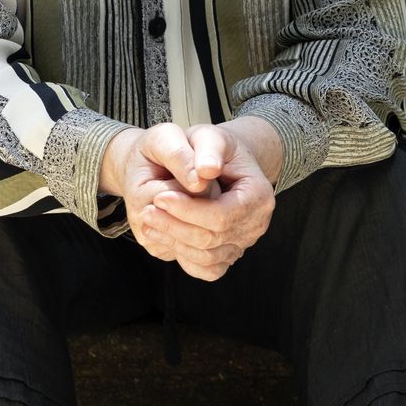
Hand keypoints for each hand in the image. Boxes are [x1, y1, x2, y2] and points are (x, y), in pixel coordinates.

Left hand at [115, 120, 276, 280]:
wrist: (220, 161)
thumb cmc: (214, 148)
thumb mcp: (210, 136)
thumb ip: (208, 148)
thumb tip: (205, 170)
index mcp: (258, 195)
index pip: (222, 215)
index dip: (188, 211)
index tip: (159, 197)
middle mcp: (256, 224)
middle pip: (213, 239)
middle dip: (175, 227)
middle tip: (147, 211)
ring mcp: (243, 242)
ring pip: (207, 258)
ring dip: (174, 242)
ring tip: (149, 222)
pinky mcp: (229, 253)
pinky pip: (207, 269)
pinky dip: (184, 257)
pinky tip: (164, 237)